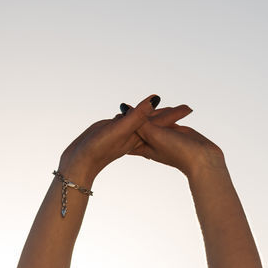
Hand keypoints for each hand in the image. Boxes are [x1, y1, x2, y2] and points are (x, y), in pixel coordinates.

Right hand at [58, 96, 189, 184]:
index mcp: (138, 135)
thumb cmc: (99, 149)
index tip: (188, 108)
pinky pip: (127, 131)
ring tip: (161, 114)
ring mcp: (123, 139)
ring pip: (142, 127)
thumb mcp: (121, 129)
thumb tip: (155, 100)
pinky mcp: (111, 139)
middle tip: (182, 110)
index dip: (173, 115)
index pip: (160, 122)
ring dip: (151, 120)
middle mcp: (133, 137)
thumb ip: (138, 115)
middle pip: (154, 124)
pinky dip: (133, 125)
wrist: (79, 166)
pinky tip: (133, 126)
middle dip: (167, 117)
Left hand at [129, 108, 224, 178]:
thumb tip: (125, 109)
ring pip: (155, 122)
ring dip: (151, 113)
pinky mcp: (176, 133)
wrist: (201, 160)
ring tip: (141, 108)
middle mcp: (153, 142)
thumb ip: (141, 121)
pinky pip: (167, 121)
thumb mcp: (153, 135)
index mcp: (144, 145)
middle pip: (141, 126)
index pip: (129, 132)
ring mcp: (165, 138)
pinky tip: (164, 112)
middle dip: (135, 116)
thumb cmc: (176, 151)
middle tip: (123, 107)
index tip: (115, 115)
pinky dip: (165, 115)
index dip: (122, 123)